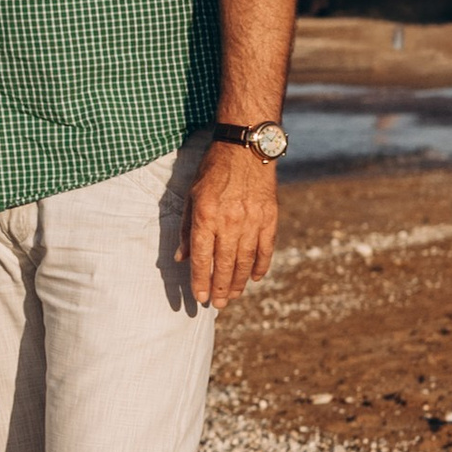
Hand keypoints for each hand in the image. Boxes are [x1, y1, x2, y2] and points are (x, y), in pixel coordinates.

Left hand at [179, 144, 278, 308]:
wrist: (246, 147)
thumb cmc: (213, 170)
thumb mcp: (192, 195)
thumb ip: (187, 228)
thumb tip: (181, 257)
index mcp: (206, 216)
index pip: (202, 257)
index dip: (200, 280)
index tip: (199, 297)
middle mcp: (230, 221)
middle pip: (224, 264)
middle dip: (220, 288)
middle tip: (218, 304)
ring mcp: (252, 220)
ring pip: (245, 260)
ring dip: (239, 282)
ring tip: (233, 296)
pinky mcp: (270, 217)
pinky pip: (266, 248)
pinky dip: (261, 264)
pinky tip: (256, 277)